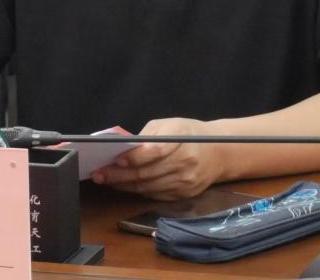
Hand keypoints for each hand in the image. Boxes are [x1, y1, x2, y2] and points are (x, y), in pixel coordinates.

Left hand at [92, 117, 224, 199]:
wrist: (219, 152)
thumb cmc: (189, 134)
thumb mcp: (170, 124)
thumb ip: (148, 136)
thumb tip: (123, 148)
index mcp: (181, 140)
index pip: (154, 151)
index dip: (132, 157)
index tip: (114, 159)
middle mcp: (185, 163)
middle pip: (147, 173)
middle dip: (119, 175)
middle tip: (100, 174)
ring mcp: (185, 181)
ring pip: (148, 187)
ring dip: (124, 185)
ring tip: (107, 180)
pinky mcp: (184, 194)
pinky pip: (155, 195)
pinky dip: (137, 191)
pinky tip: (125, 186)